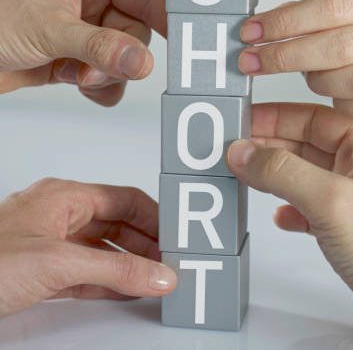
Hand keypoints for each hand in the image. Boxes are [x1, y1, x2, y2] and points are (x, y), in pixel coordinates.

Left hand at [0, 0, 165, 105]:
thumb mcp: (51, 30)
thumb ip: (100, 46)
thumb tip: (142, 61)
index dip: (166, 22)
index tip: (184, 46)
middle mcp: (94, 4)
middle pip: (136, 36)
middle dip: (116, 59)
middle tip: (89, 71)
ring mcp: (87, 33)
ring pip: (124, 61)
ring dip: (104, 76)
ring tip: (73, 76)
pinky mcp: (78, 58)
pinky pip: (109, 78)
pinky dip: (98, 88)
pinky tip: (74, 84)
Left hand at [0, 178, 175, 316]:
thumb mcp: (59, 264)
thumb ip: (115, 270)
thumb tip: (157, 274)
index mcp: (64, 197)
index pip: (123, 199)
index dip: (153, 217)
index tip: (177, 236)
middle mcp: (58, 215)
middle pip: (115, 224)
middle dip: (145, 242)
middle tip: (172, 261)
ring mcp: (49, 243)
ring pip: (101, 249)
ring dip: (129, 264)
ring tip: (157, 278)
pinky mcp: (40, 271)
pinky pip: (85, 271)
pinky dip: (108, 280)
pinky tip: (126, 289)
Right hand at [227, 103, 352, 349]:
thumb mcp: (330, 200)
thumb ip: (282, 171)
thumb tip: (244, 152)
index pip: (314, 118)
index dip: (276, 117)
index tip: (244, 120)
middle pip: (305, 146)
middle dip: (269, 147)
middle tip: (235, 148)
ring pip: (304, 177)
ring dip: (274, 177)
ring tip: (246, 175)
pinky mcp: (348, 227)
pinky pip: (310, 207)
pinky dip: (290, 208)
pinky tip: (279, 215)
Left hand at [238, 0, 352, 119]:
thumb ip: (326, 9)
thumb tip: (274, 18)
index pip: (332, 6)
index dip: (286, 22)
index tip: (253, 30)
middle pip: (337, 47)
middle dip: (285, 55)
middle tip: (253, 60)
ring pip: (348, 82)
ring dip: (313, 79)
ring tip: (306, 70)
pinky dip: (337, 99)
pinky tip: (332, 88)